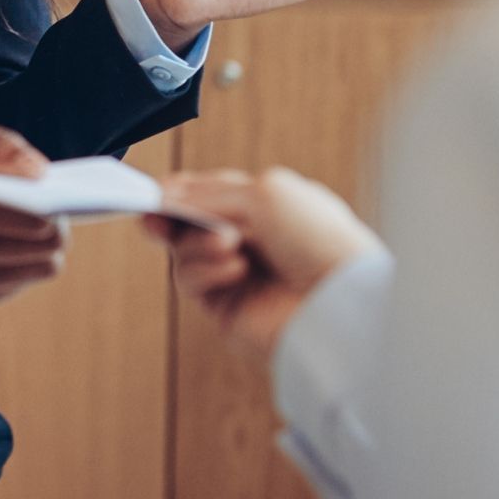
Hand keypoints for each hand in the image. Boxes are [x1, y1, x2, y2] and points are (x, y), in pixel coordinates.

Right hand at [0, 114, 66, 317]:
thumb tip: (40, 175)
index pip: (33, 222)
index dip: (55, 207)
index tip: (52, 195)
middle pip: (42, 255)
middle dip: (55, 229)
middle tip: (46, 208)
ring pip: (33, 274)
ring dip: (37, 250)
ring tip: (23, 224)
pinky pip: (13, 289)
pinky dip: (15, 267)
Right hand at [144, 168, 385, 362]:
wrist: (341, 304)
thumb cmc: (321, 241)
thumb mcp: (264, 193)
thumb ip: (208, 192)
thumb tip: (164, 197)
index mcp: (268, 205)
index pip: (209, 191)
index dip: (180, 191)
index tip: (157, 191)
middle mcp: (252, 239)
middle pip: (189, 222)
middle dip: (172, 216)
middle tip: (157, 215)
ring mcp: (238, 273)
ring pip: (184, 251)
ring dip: (197, 243)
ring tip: (228, 243)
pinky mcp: (225, 307)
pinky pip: (190, 281)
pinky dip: (204, 270)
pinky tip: (235, 268)